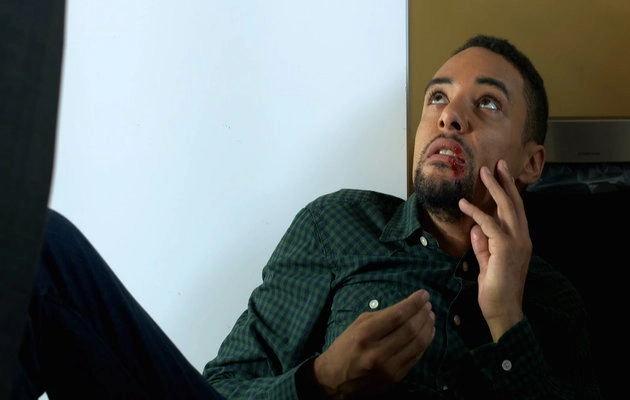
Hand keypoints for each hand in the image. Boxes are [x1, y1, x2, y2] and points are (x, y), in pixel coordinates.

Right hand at [312, 289, 434, 397]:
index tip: (423, 294)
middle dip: (423, 314)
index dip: (413, 303)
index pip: (397, 316)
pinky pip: (416, 357)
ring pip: (417, 344)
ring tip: (430, 316)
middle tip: (428, 305)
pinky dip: (425, 343)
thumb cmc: (345, 347)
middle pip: (410, 329)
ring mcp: (388, 368)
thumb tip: (406, 308)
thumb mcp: (356, 326)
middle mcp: (377, 352)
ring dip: (427, 327)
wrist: (334, 379)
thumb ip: (380, 317)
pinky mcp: (395, 378)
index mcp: (364, 335)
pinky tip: (427, 333)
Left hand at [458, 159, 530, 340]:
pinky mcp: (506, 248)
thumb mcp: (487, 263)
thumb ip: (483, 246)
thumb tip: (476, 229)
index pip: (515, 211)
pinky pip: (489, 224)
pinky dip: (476, 212)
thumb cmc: (495, 290)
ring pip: (506, 208)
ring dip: (495, 188)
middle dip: (505, 182)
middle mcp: (522, 238)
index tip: (500, 175)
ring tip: (483, 173)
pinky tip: (463, 203)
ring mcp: (517, 242)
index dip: (508, 192)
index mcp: (520, 240)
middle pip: (514, 204)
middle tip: (496, 164)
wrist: (503, 309)